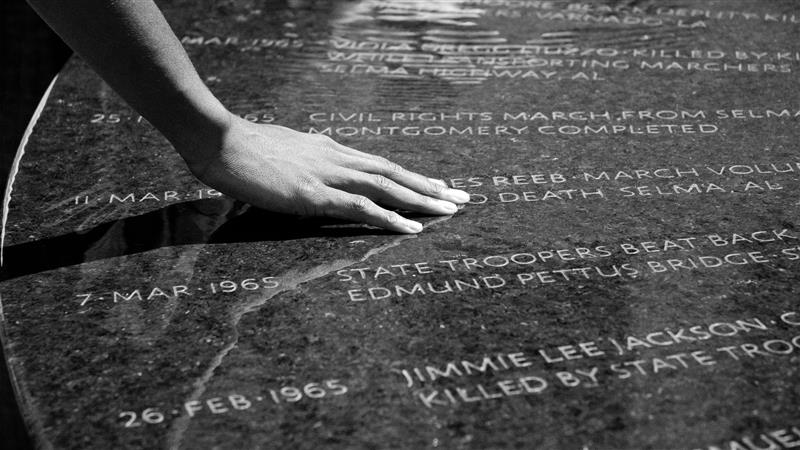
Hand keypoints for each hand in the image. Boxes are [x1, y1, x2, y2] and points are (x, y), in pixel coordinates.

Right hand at [182, 114, 470, 232]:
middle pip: (393, 172)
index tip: (435, 184)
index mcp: (329, 149)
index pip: (379, 164)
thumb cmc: (243, 148)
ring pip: (387, 186)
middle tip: (462, 197)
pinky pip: (361, 208)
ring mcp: (328, 175)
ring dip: (421, 199)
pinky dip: (390, 217)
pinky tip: (412, 228)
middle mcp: (337, 158)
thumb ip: (303, 162)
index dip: (410, 176)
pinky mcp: (314, 195)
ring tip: (451, 210)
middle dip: (430, 186)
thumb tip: (310, 173)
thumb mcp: (282, 152)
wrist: (218, 141)